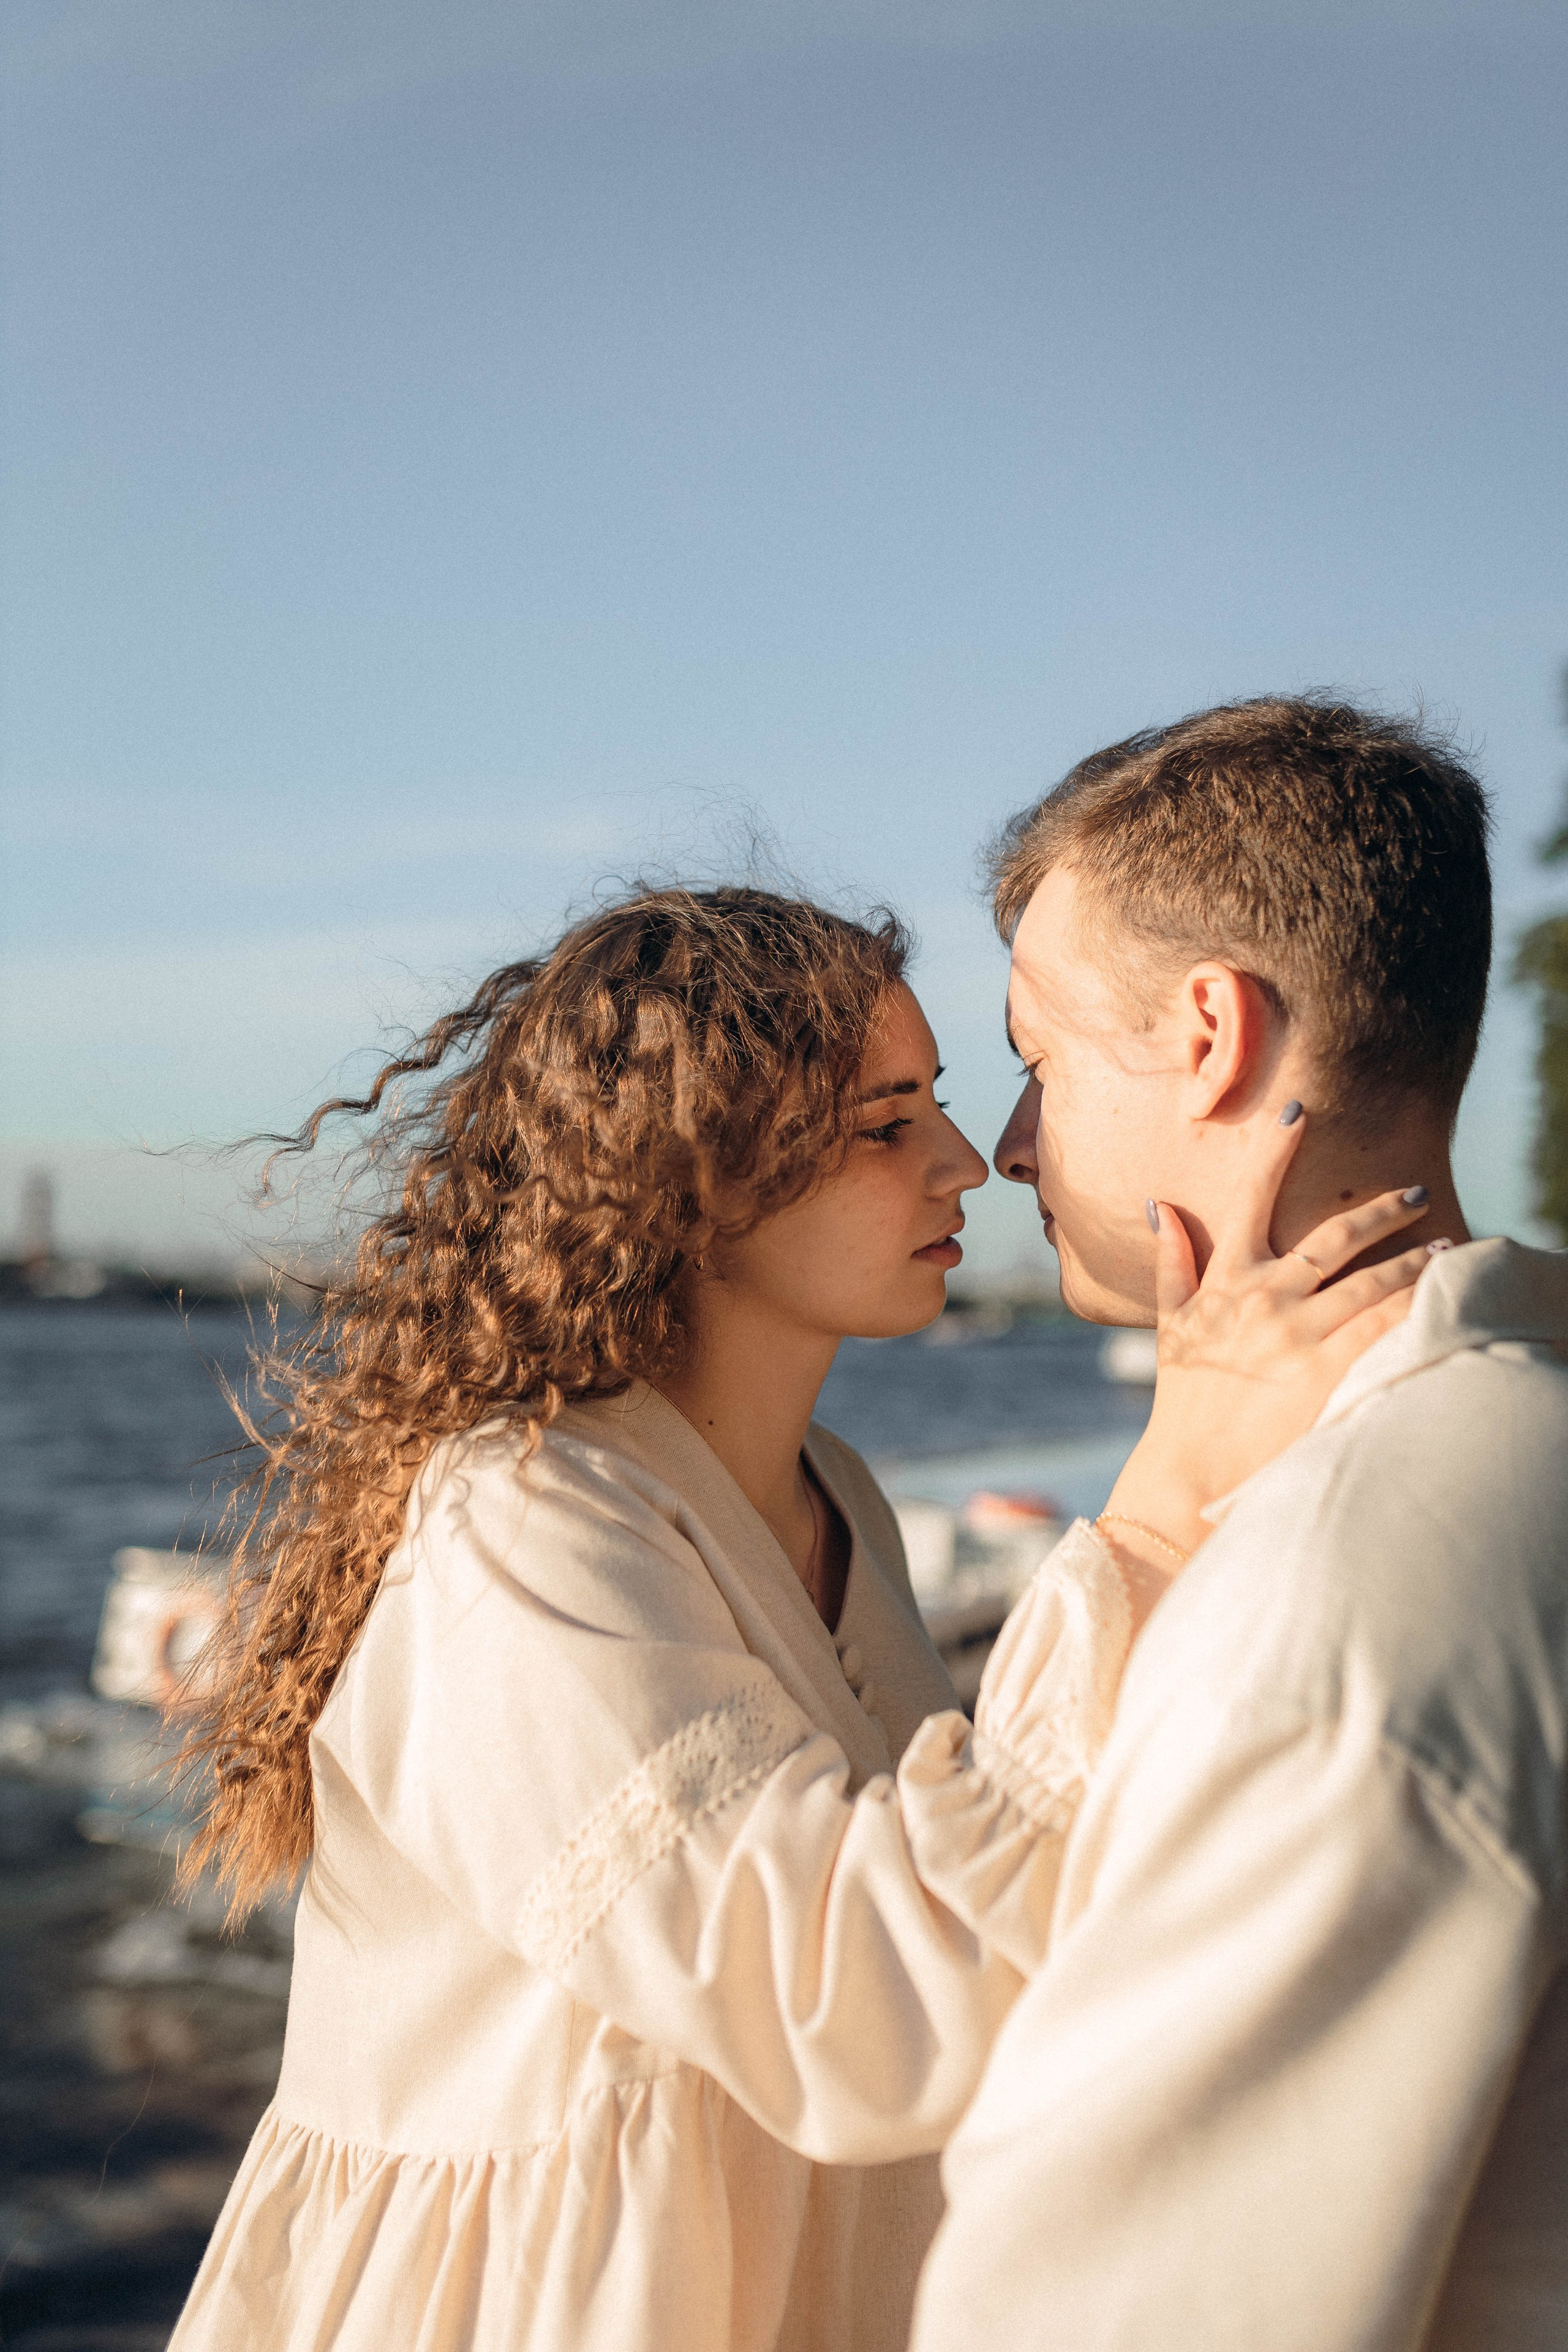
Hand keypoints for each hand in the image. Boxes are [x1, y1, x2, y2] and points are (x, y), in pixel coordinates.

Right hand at [1099, 1108, 1431, 1583]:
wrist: (1190, 1471)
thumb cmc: (1182, 1402)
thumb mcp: (1170, 1325)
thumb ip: (1171, 1262)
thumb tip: (1161, 1205)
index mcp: (1228, 1280)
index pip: (1252, 1198)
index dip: (1274, 1151)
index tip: (1298, 1110)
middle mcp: (1265, 1297)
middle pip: (1334, 1236)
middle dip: (1381, 1209)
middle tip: (1417, 1192)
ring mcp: (1297, 1332)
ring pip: (1370, 1280)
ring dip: (1412, 1262)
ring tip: (1444, 1250)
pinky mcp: (1325, 1370)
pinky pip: (1383, 1328)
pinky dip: (1414, 1308)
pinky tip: (1440, 1299)